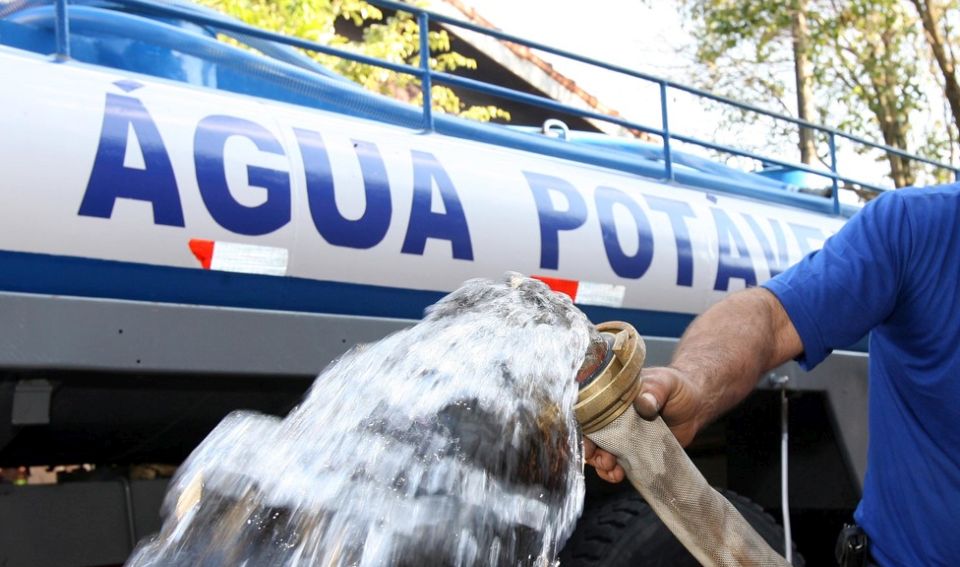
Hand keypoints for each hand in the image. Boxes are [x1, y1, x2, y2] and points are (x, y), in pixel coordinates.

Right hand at [583, 366, 704, 482]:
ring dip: (601, 464)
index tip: (586, 442)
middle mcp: (612, 417)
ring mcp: (622, 435)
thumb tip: (645, 403)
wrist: (696, 406)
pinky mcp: (634, 451)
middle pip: (590, 435)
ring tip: (613, 469)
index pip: (589, 411)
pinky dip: (613, 472)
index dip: (583, 427)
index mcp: (613, 397)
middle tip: (604, 459)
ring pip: (601, 452)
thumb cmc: (677, 387)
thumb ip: (655, 391)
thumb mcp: (666, 384)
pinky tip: (618, 475)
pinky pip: (617, 464)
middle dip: (591, 451)